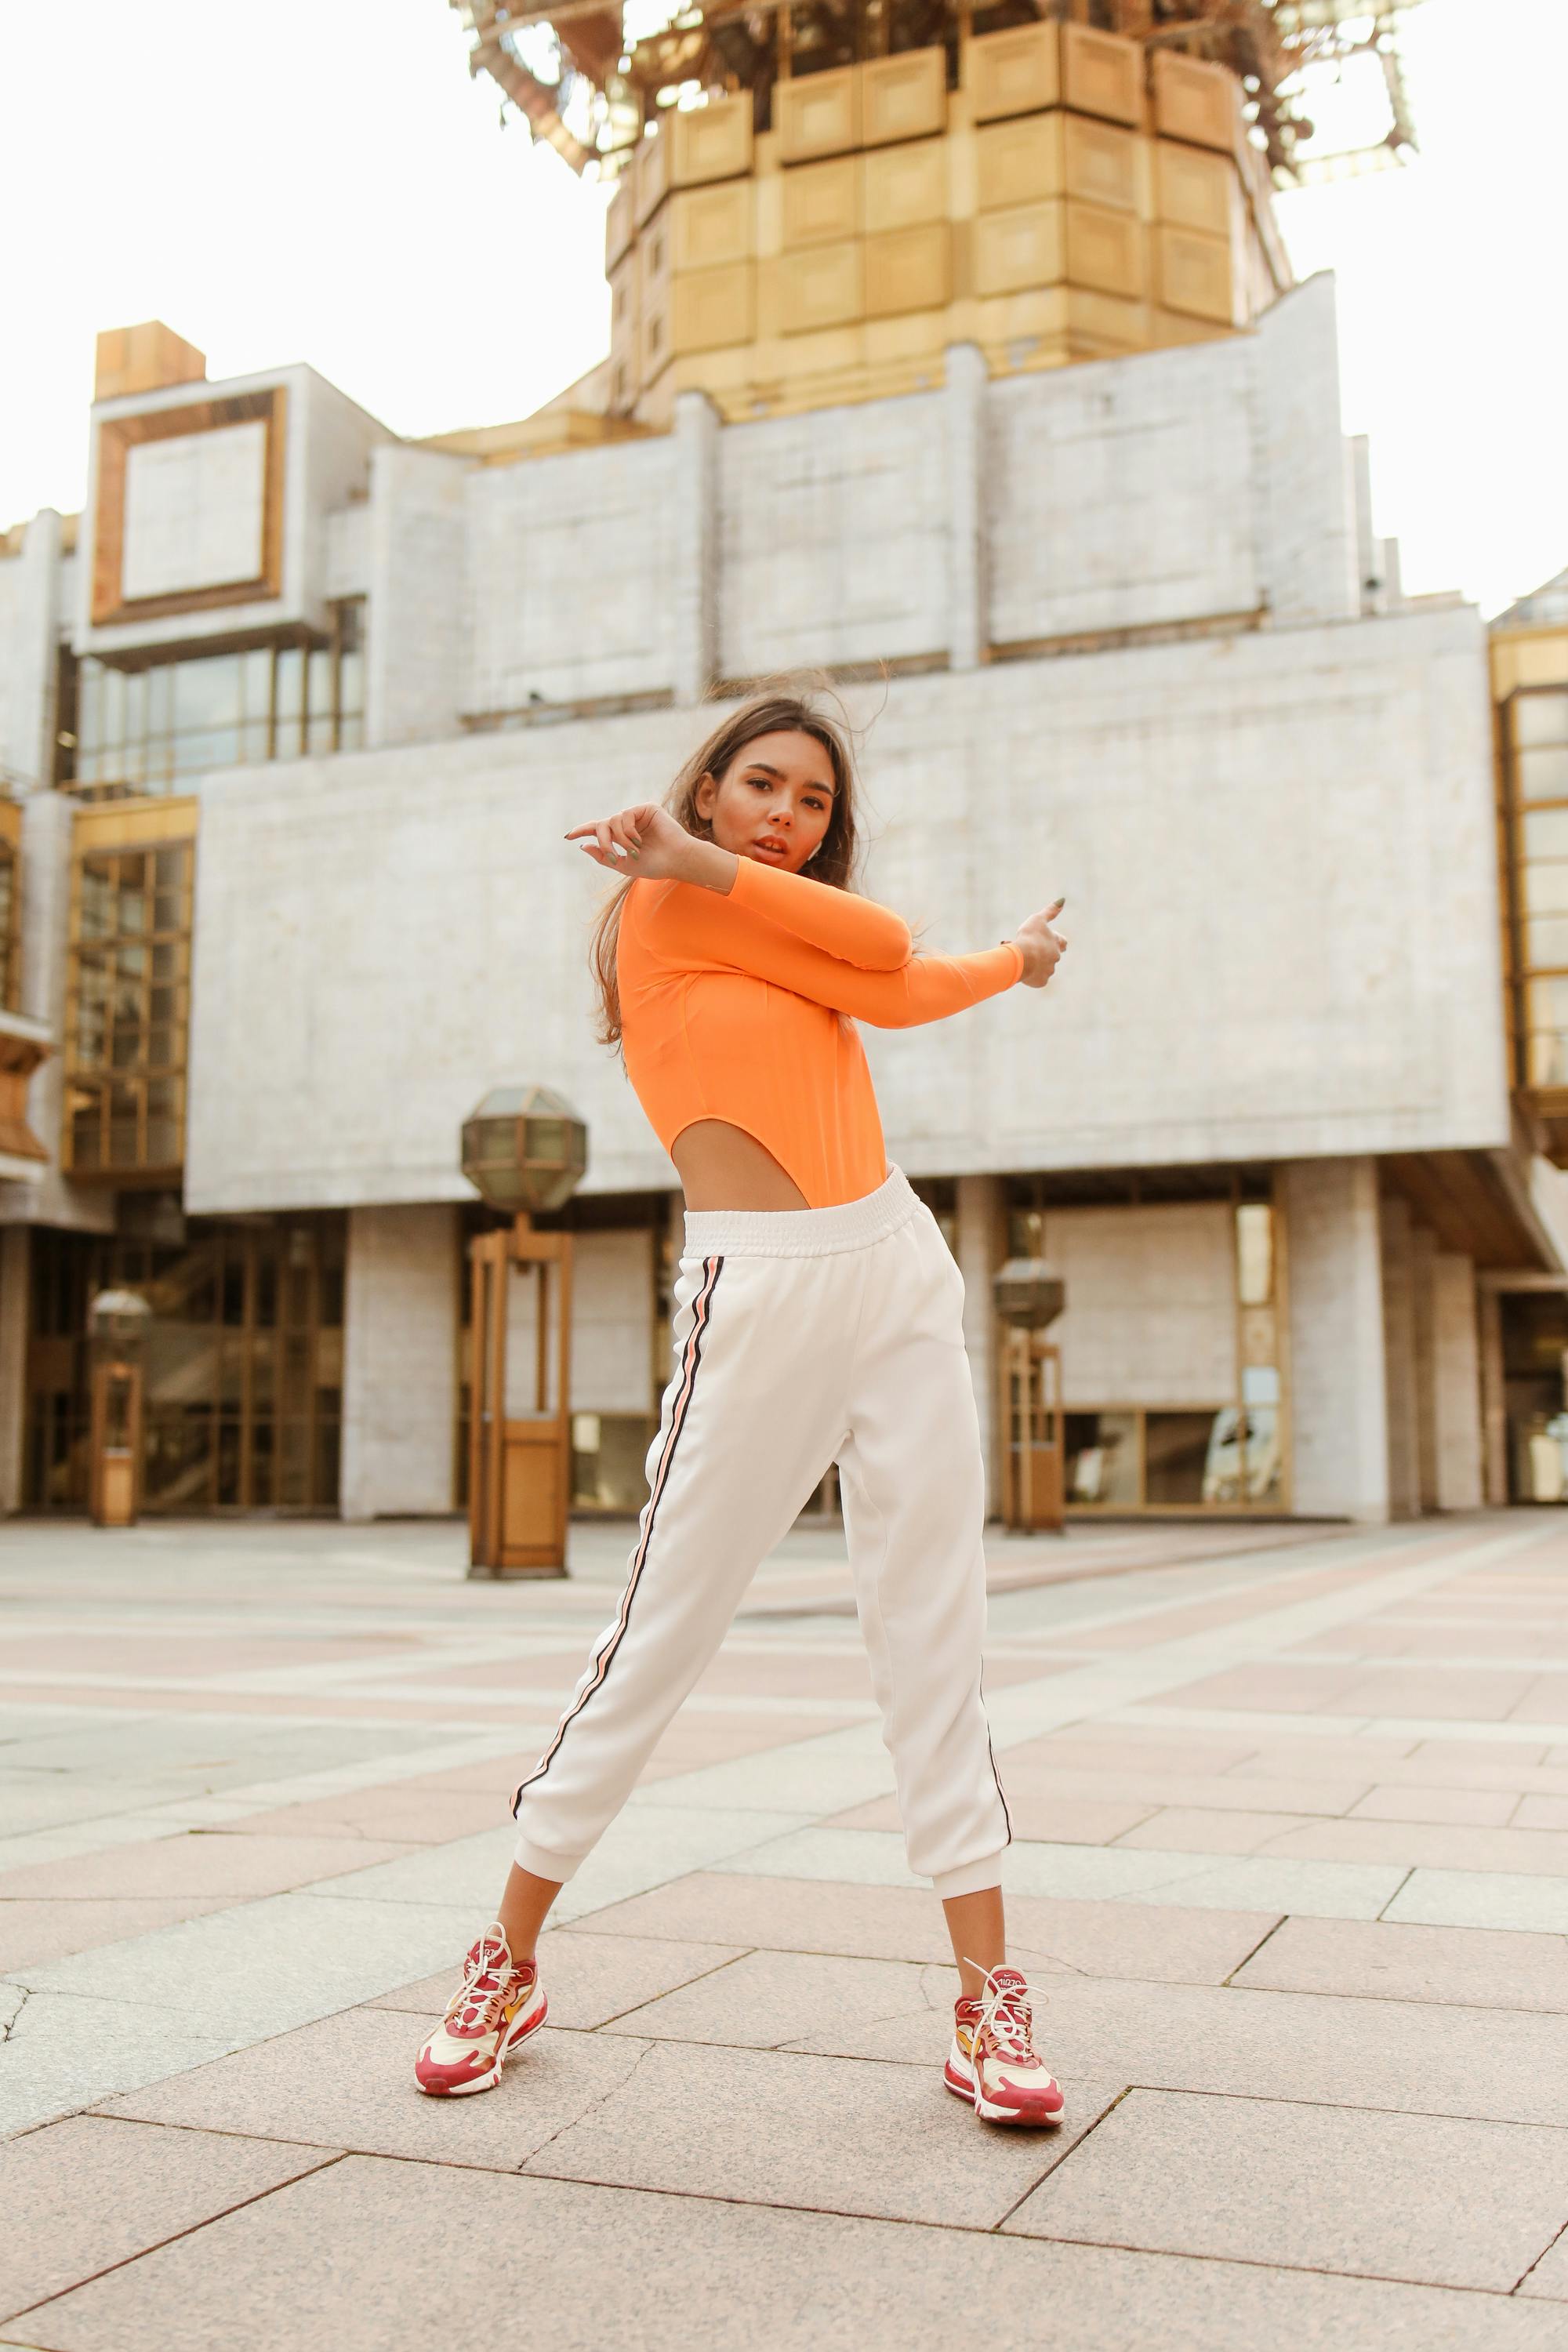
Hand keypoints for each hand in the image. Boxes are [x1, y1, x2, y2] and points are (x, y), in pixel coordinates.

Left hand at [564, 803, 715, 884]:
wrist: (676, 861)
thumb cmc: (655, 865)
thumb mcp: (624, 866)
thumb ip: (603, 857)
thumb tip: (583, 846)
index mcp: (622, 837)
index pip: (598, 829)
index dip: (582, 831)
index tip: (568, 837)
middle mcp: (628, 824)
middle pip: (602, 825)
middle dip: (603, 841)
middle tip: (613, 856)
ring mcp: (637, 815)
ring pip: (612, 821)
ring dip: (619, 839)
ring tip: (634, 851)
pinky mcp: (646, 808)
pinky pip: (625, 816)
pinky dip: (628, 831)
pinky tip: (639, 841)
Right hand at [1009, 898, 1066, 989]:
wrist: (1022, 958)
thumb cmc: (1029, 937)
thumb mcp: (1038, 919)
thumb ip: (1050, 911)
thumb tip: (1063, 900)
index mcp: (1056, 943)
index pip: (1063, 943)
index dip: (1057, 941)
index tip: (1053, 941)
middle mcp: (1055, 958)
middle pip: (1052, 957)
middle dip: (1042, 955)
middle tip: (1030, 951)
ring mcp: (1049, 970)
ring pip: (1044, 969)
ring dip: (1036, 965)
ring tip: (1023, 961)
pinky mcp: (1041, 981)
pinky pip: (1037, 980)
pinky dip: (1031, 977)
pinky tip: (1023, 971)